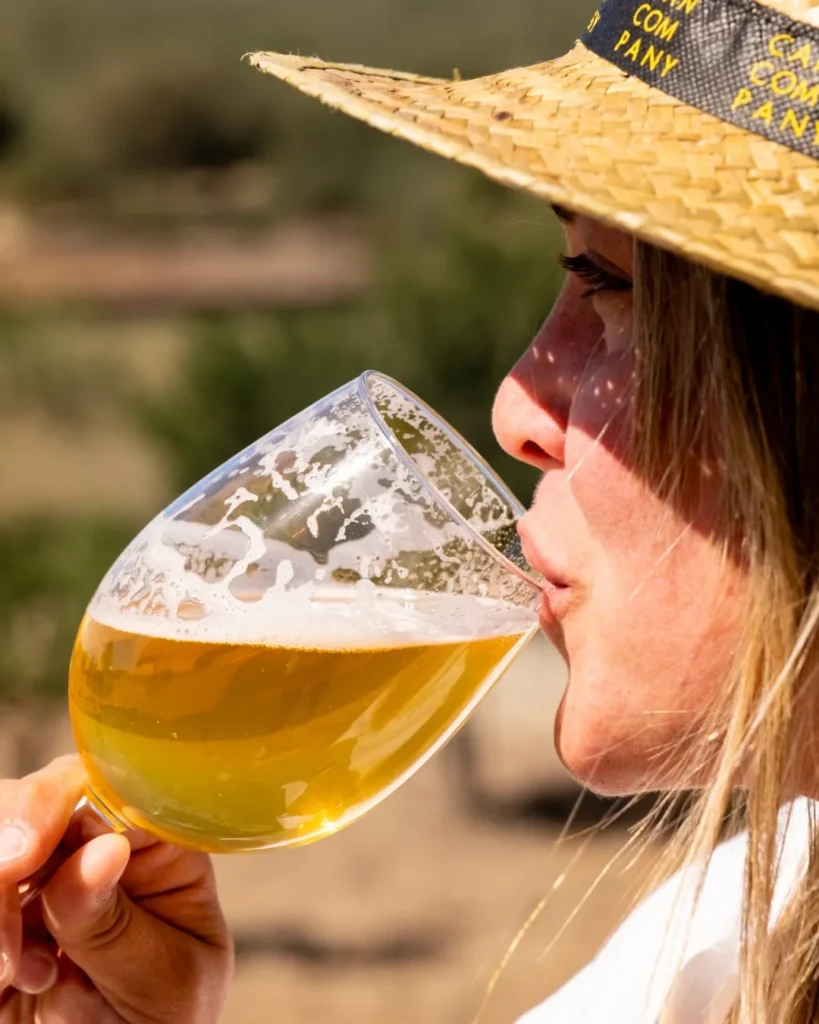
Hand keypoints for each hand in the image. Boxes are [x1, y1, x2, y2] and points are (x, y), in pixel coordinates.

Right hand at [0, 756, 233, 1022]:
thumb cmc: (164, 1021)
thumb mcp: (166, 982)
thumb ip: (122, 925)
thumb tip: (100, 849)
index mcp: (156, 848)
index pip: (107, 789)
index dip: (55, 803)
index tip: (23, 852)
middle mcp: (95, 847)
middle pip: (35, 803)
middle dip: (7, 859)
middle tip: (6, 943)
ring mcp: (41, 878)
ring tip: (21, 976)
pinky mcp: (5, 909)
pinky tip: (8, 987)